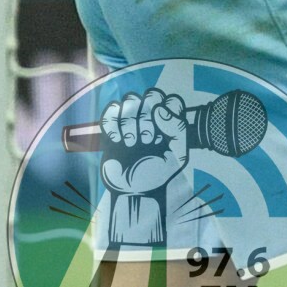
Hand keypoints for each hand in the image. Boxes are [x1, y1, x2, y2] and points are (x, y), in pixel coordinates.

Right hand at [100, 88, 189, 247]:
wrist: (134, 189)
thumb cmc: (159, 172)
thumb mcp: (178, 154)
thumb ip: (176, 129)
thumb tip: (159, 109)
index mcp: (170, 121)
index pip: (171, 100)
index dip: (166, 112)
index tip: (163, 133)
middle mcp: (151, 116)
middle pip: (148, 97)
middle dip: (147, 119)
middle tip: (147, 141)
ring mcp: (131, 120)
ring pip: (128, 101)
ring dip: (129, 122)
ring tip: (132, 144)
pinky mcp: (112, 129)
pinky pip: (108, 113)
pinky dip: (112, 124)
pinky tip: (117, 140)